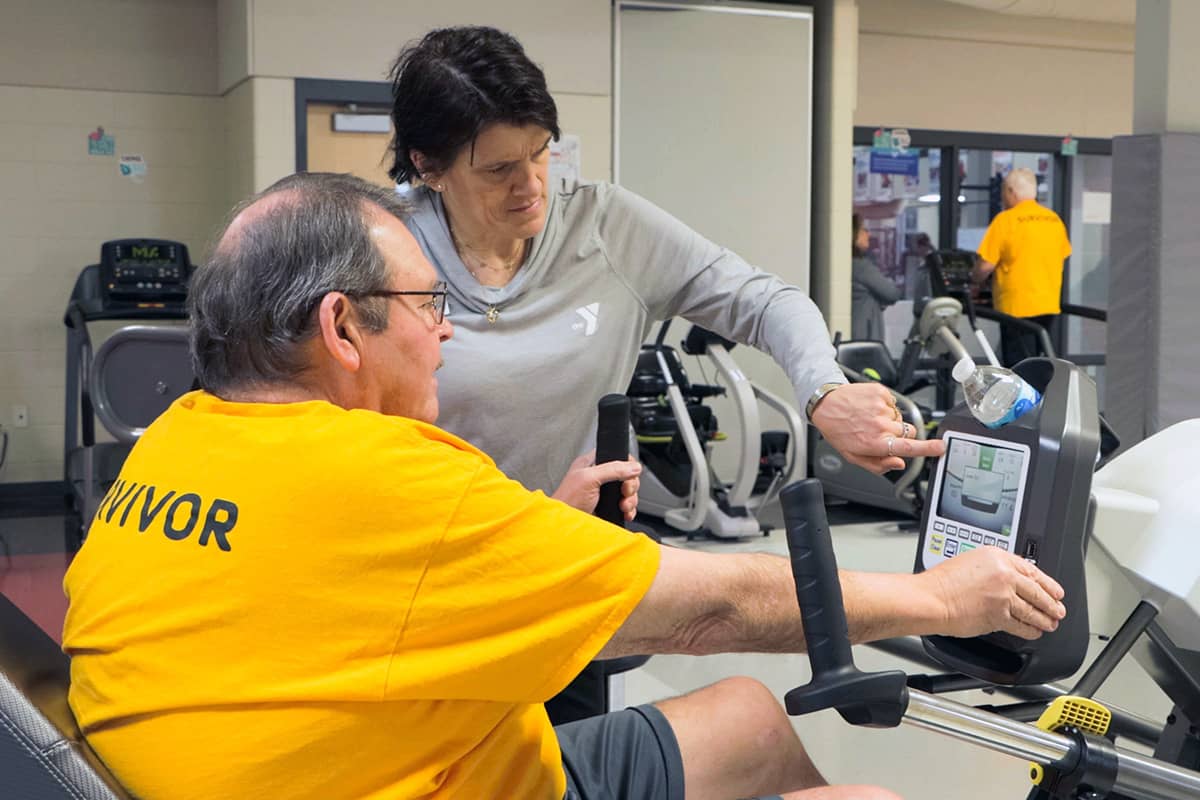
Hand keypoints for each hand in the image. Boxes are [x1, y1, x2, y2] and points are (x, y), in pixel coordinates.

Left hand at [552, 451, 641, 521]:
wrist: (565, 526)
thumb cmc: (567, 501)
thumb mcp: (588, 479)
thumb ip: (612, 470)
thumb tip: (634, 466)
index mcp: (592, 463)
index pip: (617, 456)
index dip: (626, 464)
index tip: (627, 474)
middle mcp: (599, 477)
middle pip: (627, 475)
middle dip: (630, 486)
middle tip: (624, 492)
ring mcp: (605, 493)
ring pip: (629, 492)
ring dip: (630, 500)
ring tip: (622, 506)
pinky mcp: (609, 507)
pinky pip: (627, 506)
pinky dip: (629, 510)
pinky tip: (624, 512)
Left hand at [810, 382, 944, 473]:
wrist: (826, 404)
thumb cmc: (838, 430)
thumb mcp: (853, 456)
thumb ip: (878, 464)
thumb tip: (899, 464)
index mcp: (875, 443)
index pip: (909, 447)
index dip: (928, 449)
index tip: (940, 448)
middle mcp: (880, 425)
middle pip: (909, 432)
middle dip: (900, 435)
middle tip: (882, 433)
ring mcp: (882, 407)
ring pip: (900, 418)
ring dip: (890, 420)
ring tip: (869, 418)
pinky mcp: (881, 393)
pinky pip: (893, 403)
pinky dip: (885, 407)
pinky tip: (870, 408)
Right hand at [921, 546, 1065, 639]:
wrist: (930, 598)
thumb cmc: (941, 582)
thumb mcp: (969, 561)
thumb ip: (992, 569)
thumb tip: (1009, 581)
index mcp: (997, 557)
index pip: (1031, 570)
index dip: (1047, 583)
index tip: (1054, 591)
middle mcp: (1004, 574)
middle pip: (1037, 591)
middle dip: (1051, 604)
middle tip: (1058, 610)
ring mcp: (1003, 595)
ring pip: (1032, 610)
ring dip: (1044, 619)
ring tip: (1050, 624)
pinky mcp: (999, 615)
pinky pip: (1021, 625)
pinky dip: (1030, 631)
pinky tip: (1034, 632)